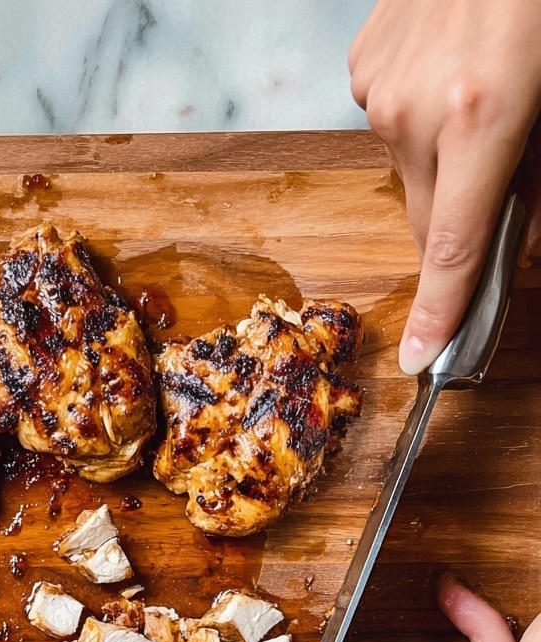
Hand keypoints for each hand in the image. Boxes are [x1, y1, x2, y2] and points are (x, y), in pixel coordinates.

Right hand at [349, 0, 540, 374]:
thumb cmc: (539, 8)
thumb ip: (537, 179)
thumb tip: (513, 236)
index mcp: (481, 117)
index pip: (451, 245)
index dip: (439, 310)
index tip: (421, 360)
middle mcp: (416, 109)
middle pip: (426, 213)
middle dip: (458, 211)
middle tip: (498, 166)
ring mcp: (380, 84)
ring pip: (407, 165)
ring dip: (441, 154)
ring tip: (478, 90)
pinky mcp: (363, 60)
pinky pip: (389, 118)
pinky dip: (418, 112)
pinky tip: (450, 66)